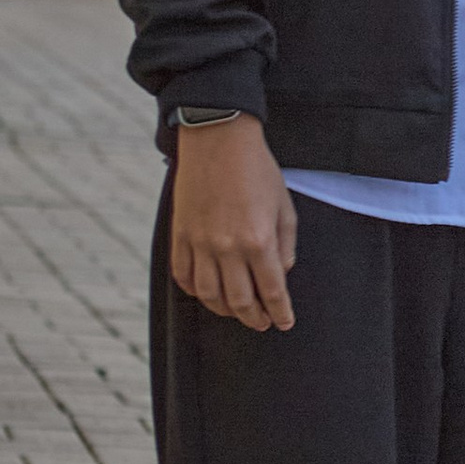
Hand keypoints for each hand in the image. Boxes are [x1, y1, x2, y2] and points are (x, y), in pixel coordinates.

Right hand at [169, 116, 297, 332]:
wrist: (218, 140)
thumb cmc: (257, 170)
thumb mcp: (284, 206)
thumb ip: (285, 245)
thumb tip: (281, 273)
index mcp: (258, 240)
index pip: (272, 290)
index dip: (280, 312)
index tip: (284, 323)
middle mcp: (227, 247)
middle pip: (239, 301)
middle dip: (254, 318)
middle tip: (262, 323)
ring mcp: (199, 242)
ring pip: (209, 295)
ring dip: (225, 310)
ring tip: (237, 312)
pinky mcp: (180, 234)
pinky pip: (183, 275)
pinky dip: (195, 292)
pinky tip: (207, 293)